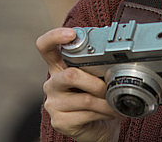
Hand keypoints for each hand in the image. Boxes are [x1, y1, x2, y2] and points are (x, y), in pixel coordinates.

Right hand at [35, 27, 120, 141]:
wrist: (98, 127)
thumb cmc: (97, 98)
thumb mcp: (96, 77)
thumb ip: (97, 65)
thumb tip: (115, 56)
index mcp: (59, 67)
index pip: (46, 47)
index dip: (54, 37)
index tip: (71, 34)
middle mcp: (52, 83)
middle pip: (71, 75)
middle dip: (97, 83)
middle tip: (109, 88)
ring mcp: (53, 103)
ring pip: (84, 98)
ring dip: (106, 102)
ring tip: (116, 104)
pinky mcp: (59, 121)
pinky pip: (86, 114)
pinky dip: (104, 113)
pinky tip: (110, 113)